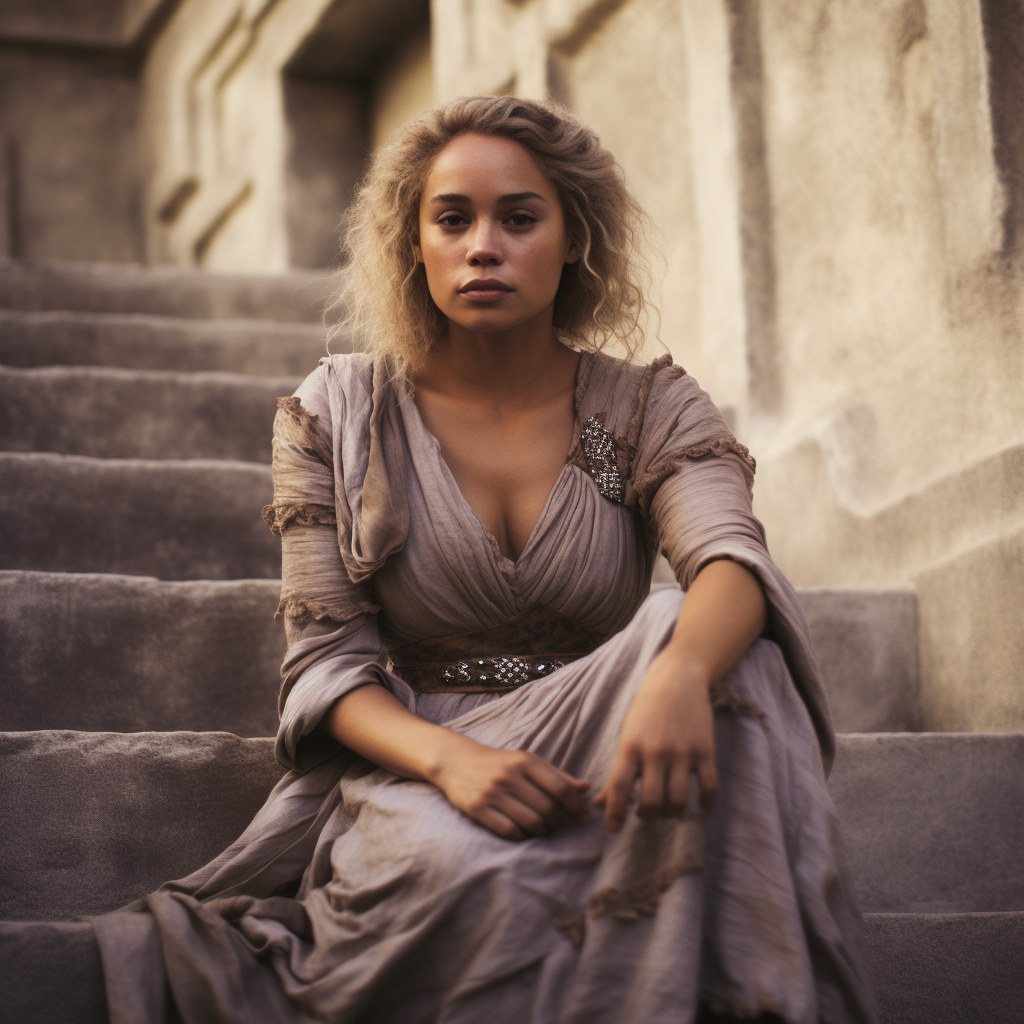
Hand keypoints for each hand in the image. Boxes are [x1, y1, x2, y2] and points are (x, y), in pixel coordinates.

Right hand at [430, 737, 590, 840]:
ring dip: (541, 831)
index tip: (583, 818)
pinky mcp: (477, 808)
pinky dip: (520, 836)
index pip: (560, 788)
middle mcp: (509, 775)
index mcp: (525, 761)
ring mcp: (492, 792)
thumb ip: (555, 775)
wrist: (455, 761)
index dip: (576, 807)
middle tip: (555, 826)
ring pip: (531, 822)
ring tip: (540, 829)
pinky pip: (509, 830)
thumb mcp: (526, 761)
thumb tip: (585, 789)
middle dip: (556, 822)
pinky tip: (521, 831)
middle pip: (547, 808)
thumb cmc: (498, 763)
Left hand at [594, 648, 717, 830]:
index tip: (612, 829)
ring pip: (678, 800)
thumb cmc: (646, 710)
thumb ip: (616, 771)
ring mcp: (682, 752)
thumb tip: (599, 803)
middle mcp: (655, 751)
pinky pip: (709, 787)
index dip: (613, 811)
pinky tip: (700, 806)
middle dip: (647, 816)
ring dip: (673, 813)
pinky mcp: (705, 750)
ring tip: (669, 810)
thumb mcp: (626, 735)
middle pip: (650, 801)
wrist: (678, 679)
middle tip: (647, 813)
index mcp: (630, 746)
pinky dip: (705, 803)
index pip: (617, 786)